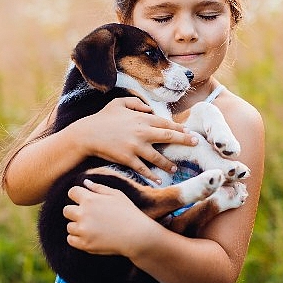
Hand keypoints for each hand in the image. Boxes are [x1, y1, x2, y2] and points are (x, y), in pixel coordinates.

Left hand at [63, 179, 152, 255]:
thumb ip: (99, 188)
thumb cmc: (128, 213)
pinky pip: (70, 239)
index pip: (72, 192)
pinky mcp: (84, 244)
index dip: (77, 195)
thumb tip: (85, 182)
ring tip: (92, 227)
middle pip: (66, 210)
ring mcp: (83, 230)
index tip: (83, 199)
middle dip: (75, 211)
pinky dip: (77, 238)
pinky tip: (88, 236)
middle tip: (88, 215)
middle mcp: (83, 214)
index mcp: (90, 199)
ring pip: (69, 226)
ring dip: (77, 226)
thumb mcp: (116, 195)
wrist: (136, 235)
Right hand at [73, 97, 197, 183]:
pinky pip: (143, 169)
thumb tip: (149, 108)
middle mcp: (142, 132)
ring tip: (175, 168)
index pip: (165, 123)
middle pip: (168, 137)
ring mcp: (135, 146)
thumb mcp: (119, 103)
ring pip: (158, 157)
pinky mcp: (128, 159)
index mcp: (141, 118)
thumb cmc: (102, 118)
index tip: (189, 132)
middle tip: (195, 144)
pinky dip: (152, 175)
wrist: (87, 134)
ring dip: (168, 163)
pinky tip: (158, 180)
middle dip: (184, 140)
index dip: (179, 128)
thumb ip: (136, 103)